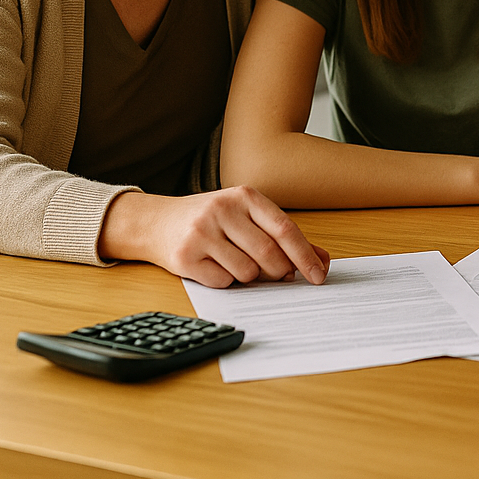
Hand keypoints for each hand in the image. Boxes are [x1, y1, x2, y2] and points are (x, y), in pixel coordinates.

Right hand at [100, 187, 329, 288]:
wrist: (156, 222)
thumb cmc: (211, 220)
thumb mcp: (247, 217)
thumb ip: (284, 236)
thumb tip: (322, 260)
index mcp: (245, 196)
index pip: (284, 229)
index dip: (305, 255)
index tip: (319, 276)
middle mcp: (222, 210)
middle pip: (269, 254)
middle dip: (279, 271)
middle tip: (278, 274)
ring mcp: (202, 233)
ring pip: (247, 272)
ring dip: (250, 276)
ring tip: (236, 262)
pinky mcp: (185, 256)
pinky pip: (223, 282)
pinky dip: (226, 281)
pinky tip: (214, 266)